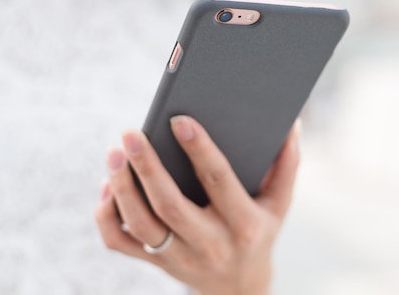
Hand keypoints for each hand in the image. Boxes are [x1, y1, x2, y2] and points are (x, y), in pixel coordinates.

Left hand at [95, 116, 300, 294]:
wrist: (239, 288)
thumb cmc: (260, 232)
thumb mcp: (280, 203)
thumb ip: (287, 164)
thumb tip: (291, 123)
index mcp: (244, 224)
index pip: (219, 181)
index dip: (200, 150)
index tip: (180, 120)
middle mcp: (210, 244)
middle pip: (170, 205)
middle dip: (148, 167)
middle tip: (130, 133)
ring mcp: (179, 258)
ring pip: (142, 224)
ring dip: (122, 188)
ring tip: (114, 152)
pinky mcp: (156, 263)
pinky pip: (121, 242)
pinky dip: (107, 215)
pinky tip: (108, 185)